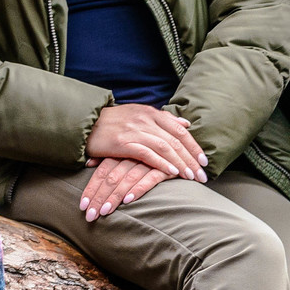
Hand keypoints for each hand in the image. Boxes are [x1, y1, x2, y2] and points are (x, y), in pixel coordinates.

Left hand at [80, 157, 167, 221]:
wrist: (184, 149)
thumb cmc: (151, 152)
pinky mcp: (166, 167)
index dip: (92, 189)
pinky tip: (128, 200)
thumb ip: (110, 157)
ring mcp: (150, 160)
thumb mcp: (129, 152)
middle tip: (90, 216)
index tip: (82, 206)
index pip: (102, 171)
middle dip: (99, 198)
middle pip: (111, 177)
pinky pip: (150, 178)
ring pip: (127, 179)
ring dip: (114, 196)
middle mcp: (133, 154)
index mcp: (122, 150)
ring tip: (105, 212)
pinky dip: (138, 188)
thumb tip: (89, 163)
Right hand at [85, 102, 206, 181]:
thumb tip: (186, 124)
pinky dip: (162, 163)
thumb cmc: (112, 122)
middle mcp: (145, 119)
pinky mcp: (123, 142)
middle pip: (175, 140)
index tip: (204, 161)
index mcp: (150, 112)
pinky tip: (172, 172)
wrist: (84, 123)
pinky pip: (148, 154)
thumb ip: (163, 120)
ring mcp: (134, 130)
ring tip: (191, 177)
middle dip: (191, 158)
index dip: (194, 146)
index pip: (179, 129)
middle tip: (203, 175)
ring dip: (181, 163)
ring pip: (165, 147)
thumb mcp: (139, 115)